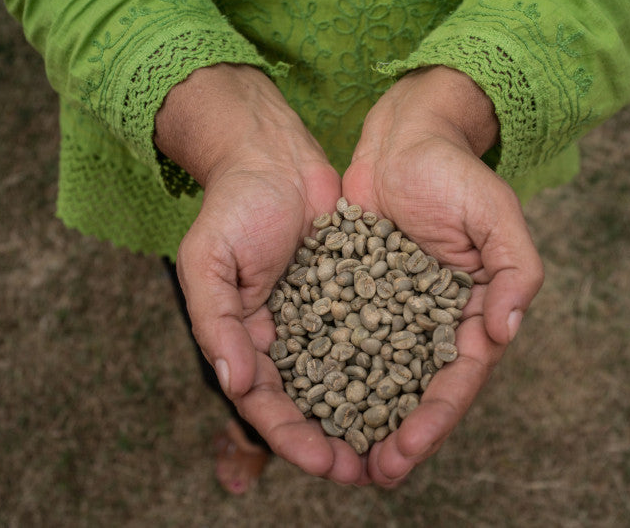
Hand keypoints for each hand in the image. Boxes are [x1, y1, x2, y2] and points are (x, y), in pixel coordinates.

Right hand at [154, 64, 362, 483]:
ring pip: (350, 377)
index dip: (293, 437)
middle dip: (337, 440)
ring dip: (371, 414)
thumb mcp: (209, 262)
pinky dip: (394, 361)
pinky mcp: (360, 293)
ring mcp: (327, 318)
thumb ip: (216, 322)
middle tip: (369, 472)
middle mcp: (289, 339)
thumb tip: (236, 382)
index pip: (268, 403)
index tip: (325, 462)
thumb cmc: (233, 207)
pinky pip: (378, 333)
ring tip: (400, 444)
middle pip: (313, 403)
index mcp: (248, 340)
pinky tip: (420, 384)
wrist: (274, 157)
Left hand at [342, 66, 543, 485]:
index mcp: (473, 312)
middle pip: (416, 390)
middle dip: (397, 434)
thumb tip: (505, 331)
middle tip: (371, 474)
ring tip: (337, 455)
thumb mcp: (496, 214)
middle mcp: (432, 322)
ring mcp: (392, 311)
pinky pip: (342, 339)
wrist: (403, 139)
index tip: (406, 453)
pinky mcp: (356, 294)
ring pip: (377, 375)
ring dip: (361, 417)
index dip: (435, 419)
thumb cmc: (455, 174)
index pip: (458, 379)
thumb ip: (514, 270)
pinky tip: (309, 401)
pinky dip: (330, 372)